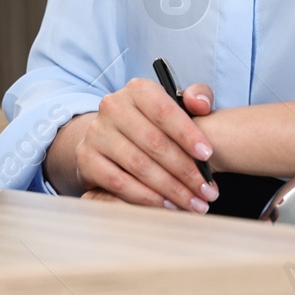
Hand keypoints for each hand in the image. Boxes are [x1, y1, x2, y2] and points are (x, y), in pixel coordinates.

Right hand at [52, 78, 219, 212]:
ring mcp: (97, 133)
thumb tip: (200, 104)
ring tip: (193, 202)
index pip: (164, 111)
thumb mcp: (175, 104)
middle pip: (154, 142)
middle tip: (207, 190)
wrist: (109, 136)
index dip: (188, 134)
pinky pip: (119, 183)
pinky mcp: (87, 159)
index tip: (208, 155)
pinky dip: (146, 197)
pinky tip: (166, 205)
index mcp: (137, 89)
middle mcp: (113, 107)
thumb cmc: (153, 123)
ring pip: (139, 165)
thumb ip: (197, 97)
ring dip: (170, 189)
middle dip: (185, 171)